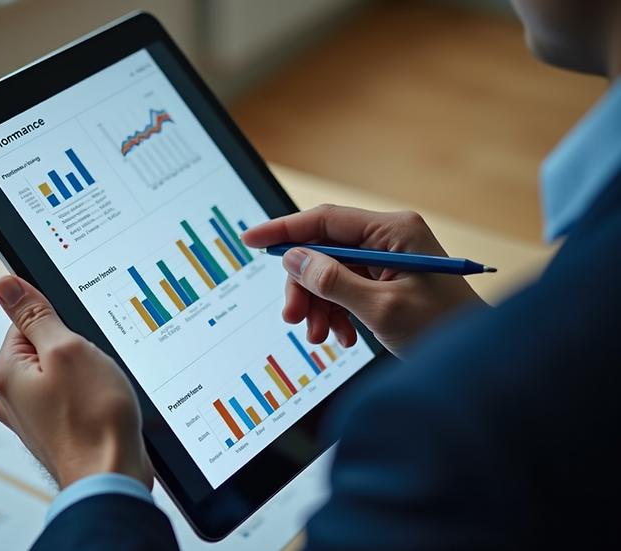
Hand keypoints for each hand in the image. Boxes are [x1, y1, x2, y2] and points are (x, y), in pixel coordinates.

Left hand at [0, 275, 153, 489]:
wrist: (111, 478)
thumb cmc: (93, 419)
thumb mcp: (66, 349)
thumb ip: (35, 315)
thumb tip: (6, 285)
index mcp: (7, 372)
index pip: (27, 322)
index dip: (61, 326)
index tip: (78, 341)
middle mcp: (11, 397)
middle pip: (45, 348)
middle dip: (76, 352)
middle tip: (93, 370)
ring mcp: (33, 418)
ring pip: (62, 374)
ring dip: (86, 376)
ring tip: (100, 394)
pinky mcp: (55, 432)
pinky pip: (71, 399)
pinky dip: (89, 399)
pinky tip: (103, 409)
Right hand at [241, 204, 485, 356]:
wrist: (475, 365)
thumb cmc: (443, 330)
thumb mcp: (381, 308)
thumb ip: (333, 281)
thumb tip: (295, 259)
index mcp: (394, 231)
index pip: (325, 220)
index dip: (284, 230)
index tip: (251, 240)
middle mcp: (389, 239)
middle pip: (324, 251)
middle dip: (305, 286)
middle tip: (294, 318)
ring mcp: (388, 260)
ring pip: (330, 274)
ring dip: (318, 305)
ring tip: (320, 336)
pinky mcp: (387, 281)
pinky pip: (345, 289)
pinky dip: (335, 313)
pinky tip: (340, 335)